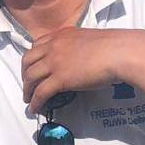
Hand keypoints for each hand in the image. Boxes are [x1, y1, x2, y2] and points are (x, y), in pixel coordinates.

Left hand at [20, 28, 139, 114]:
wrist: (119, 52)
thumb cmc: (113, 46)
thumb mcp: (88, 40)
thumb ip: (77, 47)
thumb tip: (77, 59)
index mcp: (61, 35)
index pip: (37, 45)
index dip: (32, 58)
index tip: (33, 66)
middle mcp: (54, 46)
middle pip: (28, 60)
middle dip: (25, 73)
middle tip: (28, 84)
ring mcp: (55, 62)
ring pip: (31, 77)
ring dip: (27, 89)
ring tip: (28, 99)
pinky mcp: (60, 79)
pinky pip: (41, 92)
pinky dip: (35, 102)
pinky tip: (35, 108)